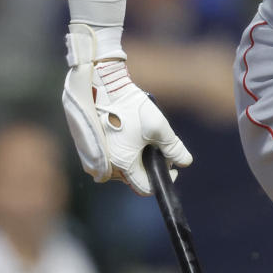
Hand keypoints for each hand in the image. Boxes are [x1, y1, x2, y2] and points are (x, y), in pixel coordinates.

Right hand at [62, 24, 191, 194]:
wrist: (102, 86)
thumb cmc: (130, 107)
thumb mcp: (159, 127)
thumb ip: (174, 148)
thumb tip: (185, 162)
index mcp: (122, 165)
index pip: (145, 187)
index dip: (162, 178)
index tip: (172, 167)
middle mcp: (105, 168)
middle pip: (133, 176)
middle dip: (148, 165)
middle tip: (159, 148)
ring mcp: (93, 159)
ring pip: (120, 167)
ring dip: (135, 157)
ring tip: (143, 139)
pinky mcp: (87, 148)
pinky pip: (108, 157)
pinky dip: (121, 149)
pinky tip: (128, 134)